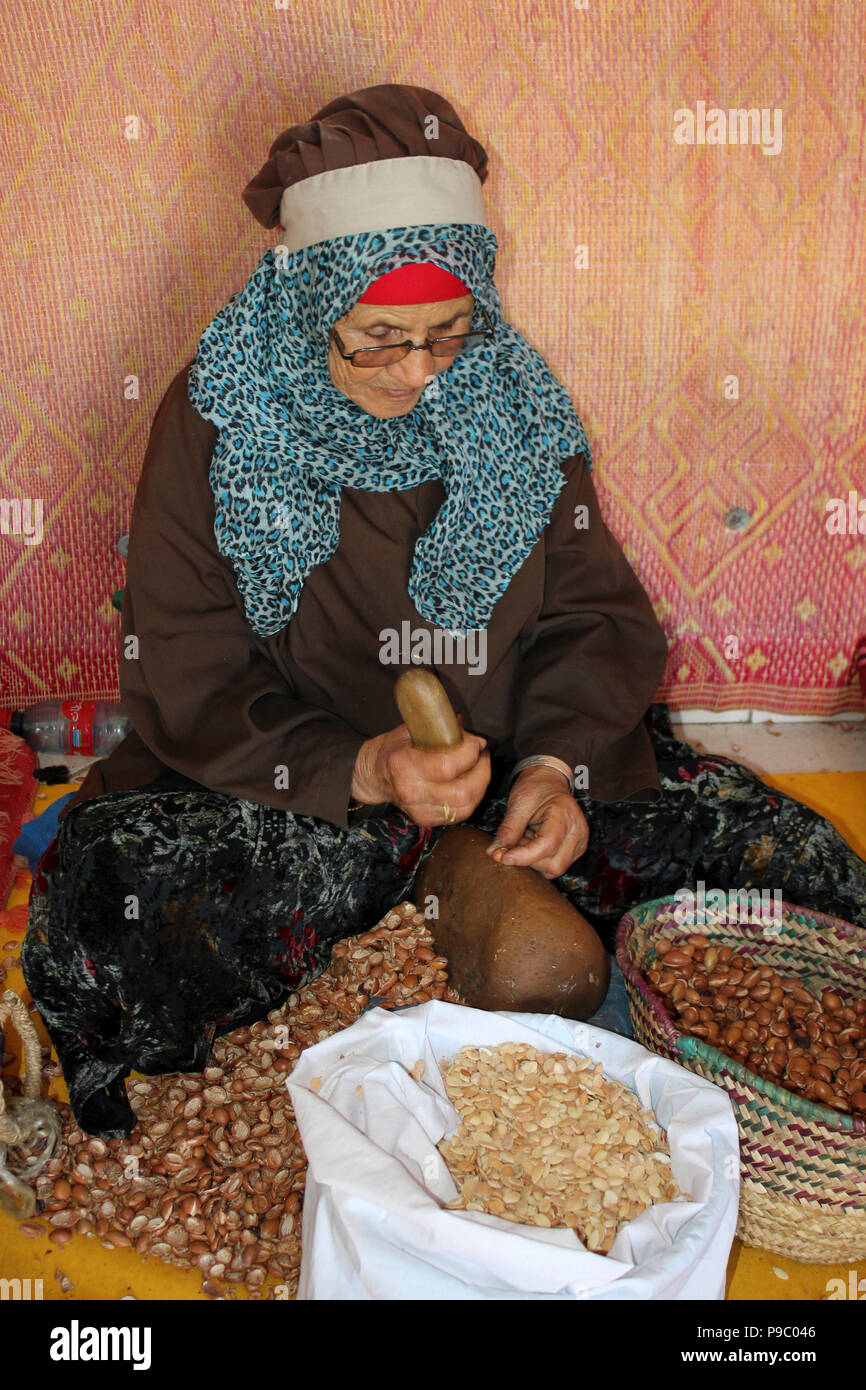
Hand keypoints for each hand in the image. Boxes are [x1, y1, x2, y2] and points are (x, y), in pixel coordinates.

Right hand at [351, 723, 490, 826]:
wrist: (373, 775)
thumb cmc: (394, 748)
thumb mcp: (411, 731)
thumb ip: (442, 732)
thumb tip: (475, 739)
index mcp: (404, 765)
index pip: (448, 766)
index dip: (470, 754)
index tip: (476, 743)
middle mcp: (411, 792)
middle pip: (462, 791)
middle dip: (482, 771)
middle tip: (482, 756)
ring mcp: (418, 810)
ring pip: (465, 806)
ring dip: (480, 786)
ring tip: (479, 768)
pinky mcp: (425, 820)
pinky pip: (459, 814)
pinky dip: (471, 798)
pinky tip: (470, 783)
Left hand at [487, 766, 588, 877]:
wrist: (549, 782)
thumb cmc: (535, 789)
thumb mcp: (519, 804)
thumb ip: (508, 830)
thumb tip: (495, 853)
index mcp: (565, 815)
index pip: (546, 845)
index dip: (523, 856)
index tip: (503, 857)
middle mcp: (578, 832)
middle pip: (554, 865)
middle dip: (529, 860)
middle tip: (517, 840)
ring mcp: (580, 843)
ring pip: (555, 869)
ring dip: (534, 860)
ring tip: (526, 838)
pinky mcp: (576, 850)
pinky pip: (556, 866)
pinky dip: (540, 860)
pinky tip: (534, 843)